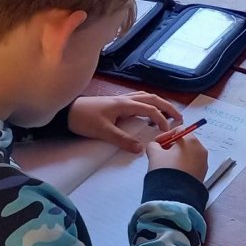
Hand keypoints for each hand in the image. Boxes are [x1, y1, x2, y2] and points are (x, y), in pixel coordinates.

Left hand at [68, 93, 182, 151]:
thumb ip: (123, 140)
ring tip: (168, 114)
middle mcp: (125, 99)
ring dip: (159, 103)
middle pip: (152, 98)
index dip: (162, 119)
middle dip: (167, 107)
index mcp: (124, 104)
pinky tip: (148, 112)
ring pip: (146, 96)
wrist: (66, 112)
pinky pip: (138, 99)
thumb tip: (142, 149)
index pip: (150, 109)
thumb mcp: (103, 132)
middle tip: (179, 118)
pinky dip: (149, 104)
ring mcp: (120, 99)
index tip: (167, 131)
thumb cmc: (84, 119)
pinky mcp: (116, 102)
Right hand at [146, 136, 207, 181]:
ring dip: (178, 155)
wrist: (175, 193)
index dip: (166, 135)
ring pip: (190, 153)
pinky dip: (184, 164)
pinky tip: (174, 171)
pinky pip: (193, 164)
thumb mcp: (154, 154)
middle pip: (186, 141)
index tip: (157, 143)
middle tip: (160, 152)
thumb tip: (155, 146)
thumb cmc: (166, 169)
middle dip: (172, 145)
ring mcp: (204, 162)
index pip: (179, 130)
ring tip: (166, 163)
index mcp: (191, 141)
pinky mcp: (203, 173)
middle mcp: (201, 149)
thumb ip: (153, 145)